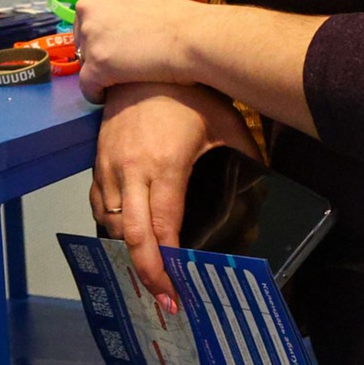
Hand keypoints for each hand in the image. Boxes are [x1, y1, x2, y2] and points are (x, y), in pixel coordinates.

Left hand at [74, 0, 201, 101]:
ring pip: (85, 62)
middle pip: (81, 37)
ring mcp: (90, 36)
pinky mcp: (96, 64)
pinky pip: (87, 86)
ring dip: (100, 70)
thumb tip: (114, 21)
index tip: (112, 42)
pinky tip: (107, 96)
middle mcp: (87, 8)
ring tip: (122, 77)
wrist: (193, 37)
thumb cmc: (176, 17)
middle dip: (96, 50)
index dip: (98, 31)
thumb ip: (119, 6)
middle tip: (120, 61)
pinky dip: (95, 93)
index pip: (85, 14)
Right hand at [89, 82, 258, 307]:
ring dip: (128, 253)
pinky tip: (128, 241)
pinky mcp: (98, 160)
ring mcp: (108, 165)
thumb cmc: (188, 94)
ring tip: (150, 276)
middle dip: (147, 273)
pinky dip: (111, 228)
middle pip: (131, 235)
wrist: (142, 64)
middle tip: (166, 301)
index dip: (168, 263)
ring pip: (109, 224)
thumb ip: (247, 161)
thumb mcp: (227, 125)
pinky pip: (98, 205)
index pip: (162, 227)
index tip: (179, 289)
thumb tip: (265, 191)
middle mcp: (129, 170)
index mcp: (163, 164)